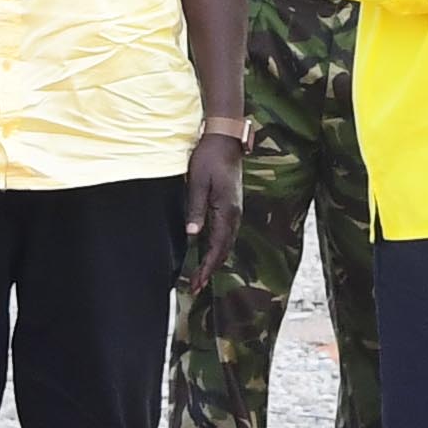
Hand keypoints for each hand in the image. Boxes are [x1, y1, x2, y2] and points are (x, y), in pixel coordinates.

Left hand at [177, 131, 244, 289]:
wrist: (225, 140)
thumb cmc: (209, 158)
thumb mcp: (198, 182)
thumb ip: (196, 209)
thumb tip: (192, 234)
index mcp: (227, 210)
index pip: (217, 246)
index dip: (207, 267)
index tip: (196, 282)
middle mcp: (234, 214)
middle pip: (224, 249)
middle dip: (210, 270)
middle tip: (195, 288)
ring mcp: (235, 210)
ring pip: (226, 243)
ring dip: (214, 261)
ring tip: (200, 276)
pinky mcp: (231, 206)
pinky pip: (226, 234)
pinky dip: (217, 248)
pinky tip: (209, 254)